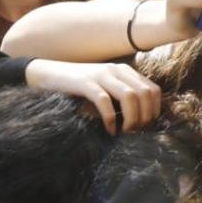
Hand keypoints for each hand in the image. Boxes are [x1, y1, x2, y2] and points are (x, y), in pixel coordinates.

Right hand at [25, 60, 161, 134]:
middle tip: (136, 131)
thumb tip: (142, 121)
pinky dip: (110, 118)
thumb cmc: (79, 87)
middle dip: (145, 116)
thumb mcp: (106, 89)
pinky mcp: (84, 83)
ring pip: (129, 96)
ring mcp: (100, 75)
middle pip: (145, 94)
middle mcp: (116, 70)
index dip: (155, 109)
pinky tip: (109, 130)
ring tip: (125, 131)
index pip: (153, 89)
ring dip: (132, 118)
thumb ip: (122, 97)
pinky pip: (104, 101)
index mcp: (125, 71)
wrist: (46, 74)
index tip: (147, 125)